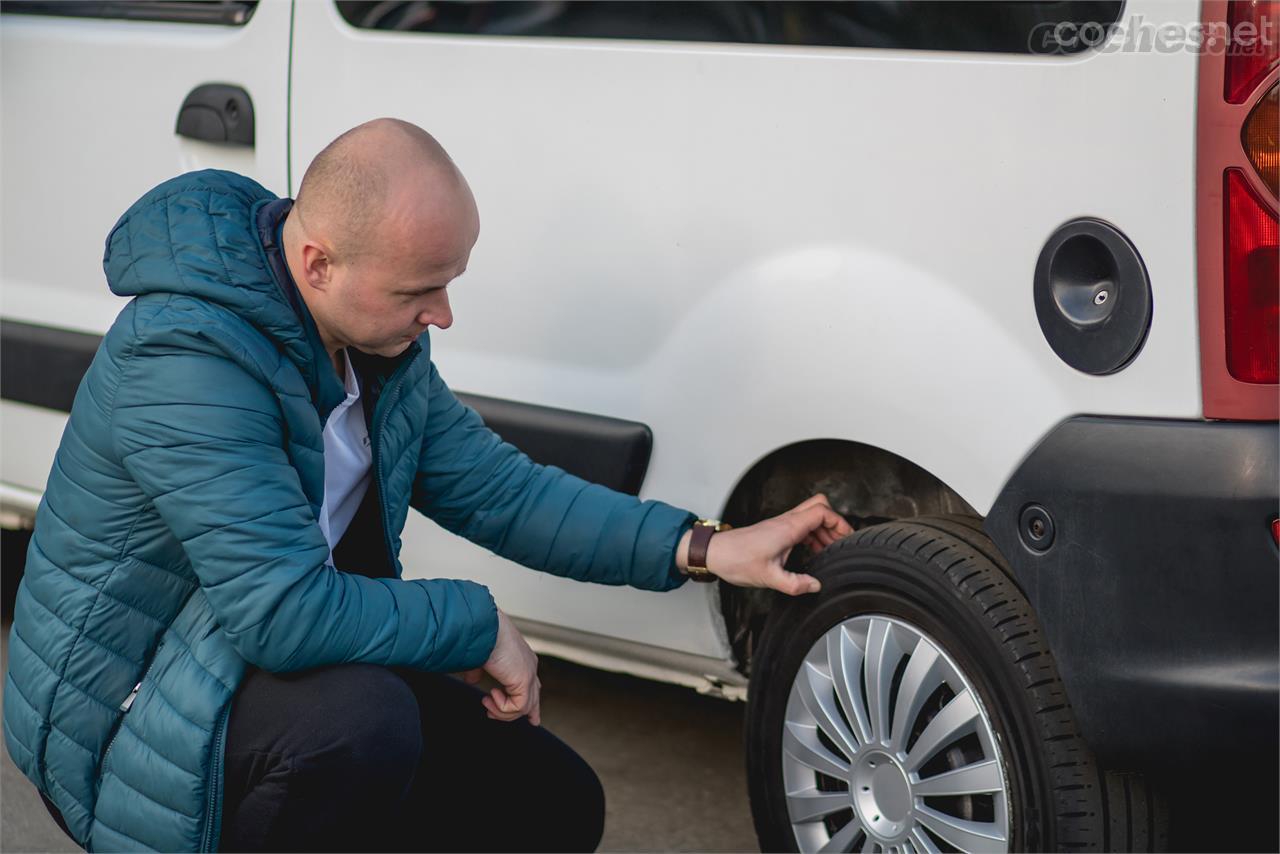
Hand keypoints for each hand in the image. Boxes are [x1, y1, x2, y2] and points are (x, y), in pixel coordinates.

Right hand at [458, 609, 540, 724]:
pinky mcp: (524, 680)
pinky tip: (491, 695)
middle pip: (535, 697)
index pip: (531, 684)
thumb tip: (471, 681)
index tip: (533, 718)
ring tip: (486, 701)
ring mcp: (529, 673)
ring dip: (501, 711)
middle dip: (530, 713)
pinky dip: (501, 708)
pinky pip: (517, 708)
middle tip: (527, 723)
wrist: (483, 627)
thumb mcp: (479, 658)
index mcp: (521, 659)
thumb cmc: (479, 636)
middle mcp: (528, 666)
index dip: (531, 703)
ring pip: (523, 708)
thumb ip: (478, 671)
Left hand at [677, 494, 854, 595]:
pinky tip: (810, 553)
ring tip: (828, 552)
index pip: (822, 512)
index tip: (847, 539)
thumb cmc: (736, 560)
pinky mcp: (774, 531)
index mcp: (788, 528)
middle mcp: (785, 522)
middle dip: (834, 523)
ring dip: (823, 531)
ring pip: (810, 516)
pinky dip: (810, 536)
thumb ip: (795, 584)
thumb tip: (814, 586)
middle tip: (840, 544)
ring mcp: (780, 525)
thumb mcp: (769, 578)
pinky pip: (800, 526)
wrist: (714, 553)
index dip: (839, 523)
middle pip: (819, 507)